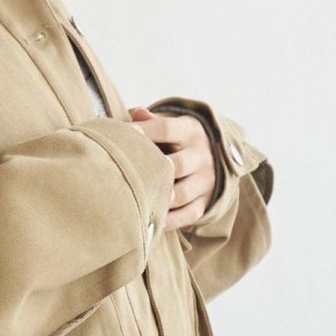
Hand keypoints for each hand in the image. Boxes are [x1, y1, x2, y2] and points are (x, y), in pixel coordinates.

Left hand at [127, 105, 215, 230]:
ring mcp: (206, 180)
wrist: (215, 154)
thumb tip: (137, 114)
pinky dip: (172, 220)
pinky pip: (190, 214)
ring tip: (137, 203)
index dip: (142, 133)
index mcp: (190, 131)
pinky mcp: (207, 201)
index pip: (166, 129)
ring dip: (160, 199)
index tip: (120, 137)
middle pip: (177, 165)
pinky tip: (153, 222)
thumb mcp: (171, 123)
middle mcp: (202, 156)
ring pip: (183, 194)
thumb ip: (152, 121)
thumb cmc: (178, 138)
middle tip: (127, 176)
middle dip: (153, 171)